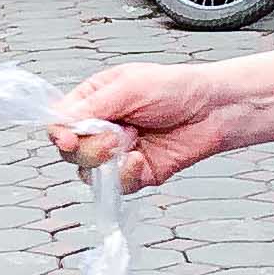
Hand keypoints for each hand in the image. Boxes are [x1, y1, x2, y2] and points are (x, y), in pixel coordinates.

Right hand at [49, 62, 243, 189]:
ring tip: (132, 144)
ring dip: (107, 163)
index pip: (60, 122)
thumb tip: (61, 124)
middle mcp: (100, 128)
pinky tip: (140, 159)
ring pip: (88, 173)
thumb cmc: (175, 88)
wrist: (214, 111)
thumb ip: (93, 106)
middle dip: (88, 149)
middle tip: (112, 139)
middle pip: (70, 151)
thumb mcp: (129, 87)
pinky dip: (126, 176)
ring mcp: (116, 154)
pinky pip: (117, 187)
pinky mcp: (134, 174)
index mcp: (93, 101)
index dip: (59, 133)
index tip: (68, 139)